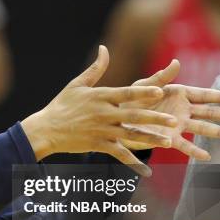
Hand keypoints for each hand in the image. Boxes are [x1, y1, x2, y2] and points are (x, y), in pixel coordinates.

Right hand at [21, 45, 176, 175]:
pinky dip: (133, 162)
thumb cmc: (61, 105)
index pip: (126, 93)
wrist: (46, 129)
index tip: (160, 91)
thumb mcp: (77, 84)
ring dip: (150, 139)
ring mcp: (101, 130)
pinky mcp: (98, 144)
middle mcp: (103, 113)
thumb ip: (95, 69)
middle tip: (173, 121)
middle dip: (154, 119)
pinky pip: (119, 154)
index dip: (143, 93)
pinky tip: (146, 170)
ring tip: (168, 142)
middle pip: (133, 116)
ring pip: (130, 135)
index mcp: (100, 96)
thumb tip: (104, 49)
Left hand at [120, 60, 219, 159]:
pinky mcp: (168, 138)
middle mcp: (182, 110)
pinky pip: (184, 145)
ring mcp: (177, 125)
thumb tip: (176, 62)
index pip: (204, 95)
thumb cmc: (132, 98)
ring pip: (201, 128)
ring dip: (217, 132)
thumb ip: (161, 77)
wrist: (118, 117)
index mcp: (179, 94)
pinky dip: (195, 151)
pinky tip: (207, 156)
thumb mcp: (145, 85)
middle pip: (208, 112)